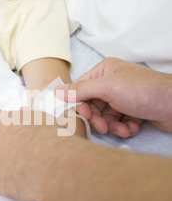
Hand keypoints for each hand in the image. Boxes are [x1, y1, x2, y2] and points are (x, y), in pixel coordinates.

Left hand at [0, 109, 59, 200]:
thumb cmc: (43, 138)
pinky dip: (11, 177)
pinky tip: (26, 175)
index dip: (6, 124)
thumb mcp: (36, 116)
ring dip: (5, 161)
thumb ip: (23, 117)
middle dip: (2, 143)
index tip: (18, 127)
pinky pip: (1, 179)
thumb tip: (23, 115)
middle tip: (23, 144)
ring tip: (28, 162)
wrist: (50, 168)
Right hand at [56, 57, 171, 136]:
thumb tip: (57, 91)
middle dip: (98, 119)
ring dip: (112, 126)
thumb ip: (81, 89)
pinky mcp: (133, 110)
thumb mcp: (108, 88)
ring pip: (105, 116)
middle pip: (92, 105)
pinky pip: (118, 122)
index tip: (84, 116)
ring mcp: (123, 97)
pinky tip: (133, 128)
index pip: (80, 88)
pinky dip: (124, 128)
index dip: (79, 104)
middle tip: (104, 127)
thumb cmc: (144, 92)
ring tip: (124, 129)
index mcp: (104, 71)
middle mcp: (112, 82)